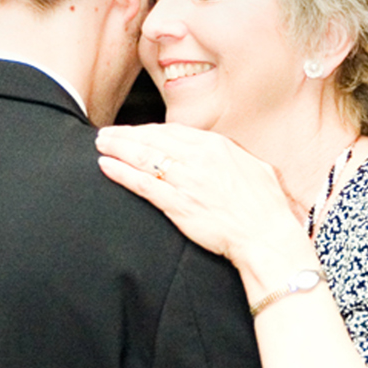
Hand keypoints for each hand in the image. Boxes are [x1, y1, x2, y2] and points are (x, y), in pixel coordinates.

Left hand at [95, 124, 302, 263]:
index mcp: (218, 147)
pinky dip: (122, 173)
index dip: (150, 130)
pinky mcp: (178, 204)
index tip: (136, 132)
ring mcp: (187, 181)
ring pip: (144, 157)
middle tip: (107, 134)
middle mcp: (199, 159)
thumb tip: (223, 153)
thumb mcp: (255, 169)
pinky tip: (107, 167)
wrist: (267, 237)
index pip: (174, 132)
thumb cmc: (266, 208)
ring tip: (101, 146)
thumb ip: (232, 157)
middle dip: (126, 135)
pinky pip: (144, 184)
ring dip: (118, 149)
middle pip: (153, 140)